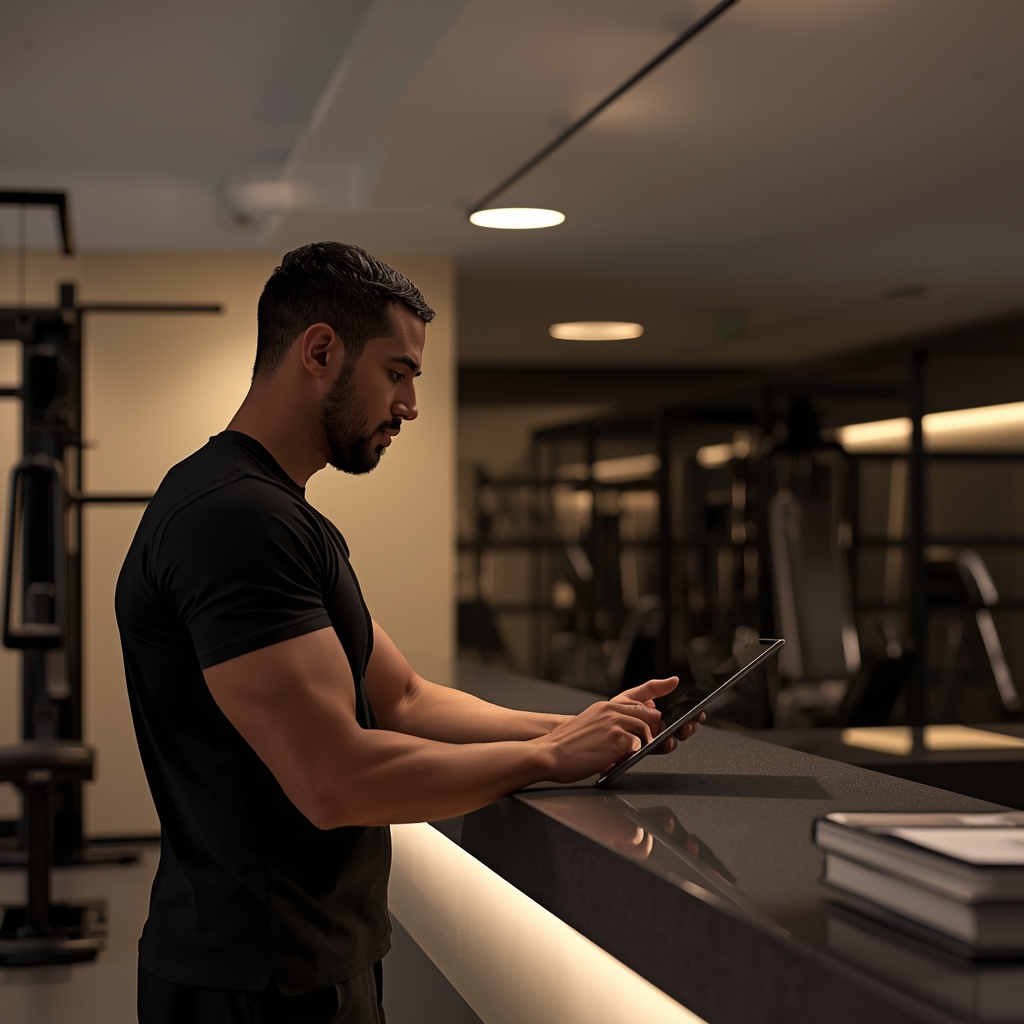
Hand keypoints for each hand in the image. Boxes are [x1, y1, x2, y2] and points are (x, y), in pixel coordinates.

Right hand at [537, 699, 661, 782]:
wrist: (549, 754)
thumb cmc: (566, 746)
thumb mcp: (590, 726)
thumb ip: (610, 725)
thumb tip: (630, 737)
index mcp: (605, 707)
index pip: (639, 698)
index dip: (658, 690)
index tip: (671, 682)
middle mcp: (612, 711)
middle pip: (650, 714)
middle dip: (654, 730)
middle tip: (644, 745)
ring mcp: (616, 724)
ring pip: (648, 729)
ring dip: (644, 744)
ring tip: (626, 756)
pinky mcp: (618, 739)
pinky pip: (640, 745)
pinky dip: (634, 756)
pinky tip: (619, 761)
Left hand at [611, 677, 704, 754]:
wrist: (588, 731)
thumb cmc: (610, 714)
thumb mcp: (631, 698)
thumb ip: (652, 689)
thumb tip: (674, 680)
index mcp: (653, 721)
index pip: (678, 720)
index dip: (690, 718)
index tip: (699, 715)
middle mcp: (651, 735)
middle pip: (675, 733)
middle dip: (686, 729)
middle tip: (689, 725)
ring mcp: (644, 745)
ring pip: (665, 744)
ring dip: (673, 740)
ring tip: (675, 735)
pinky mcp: (634, 754)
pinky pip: (647, 752)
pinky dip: (656, 747)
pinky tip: (659, 741)